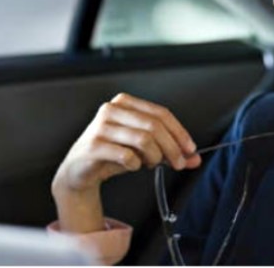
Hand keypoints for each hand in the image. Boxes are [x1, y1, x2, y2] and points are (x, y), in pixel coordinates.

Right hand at [51, 93, 200, 231]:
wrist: (79, 171)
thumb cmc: (112, 154)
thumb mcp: (144, 149)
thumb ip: (169, 151)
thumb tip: (194, 158)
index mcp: (125, 103)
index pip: (161, 113)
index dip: (179, 132)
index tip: (190, 149)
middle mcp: (111, 110)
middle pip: (154, 126)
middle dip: (172, 147)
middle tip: (179, 163)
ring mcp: (100, 127)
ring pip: (143, 139)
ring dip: (154, 157)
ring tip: (151, 164)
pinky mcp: (93, 146)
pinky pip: (127, 156)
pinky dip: (136, 165)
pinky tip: (133, 166)